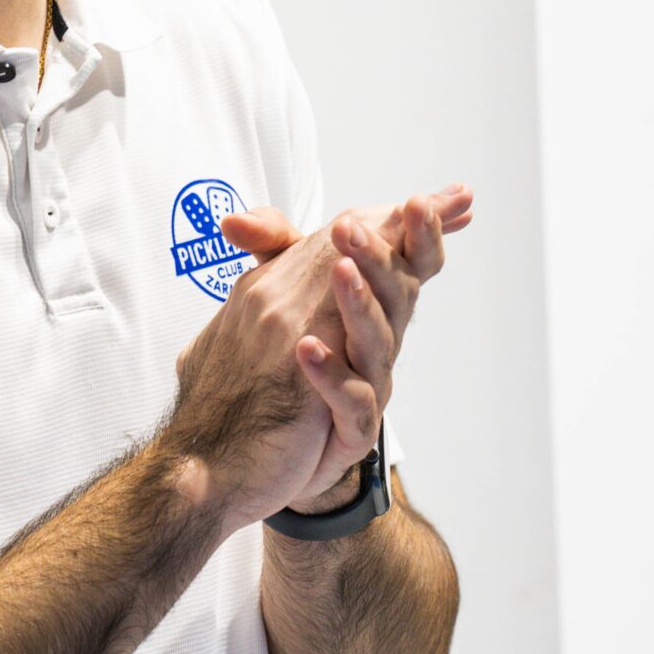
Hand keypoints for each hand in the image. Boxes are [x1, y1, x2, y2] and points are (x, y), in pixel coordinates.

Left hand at [166, 183, 472, 528]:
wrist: (259, 453)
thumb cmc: (284, 367)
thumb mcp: (272, 299)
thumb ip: (264, 257)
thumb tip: (233, 220)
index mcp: (371, 304)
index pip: (406, 260)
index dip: (420, 231)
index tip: (417, 199)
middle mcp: (377, 342)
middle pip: (395, 294)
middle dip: (378, 255)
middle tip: (349, 227)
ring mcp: (368, 386)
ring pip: (377, 343)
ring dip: (358, 304)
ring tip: (340, 271)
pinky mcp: (351, 430)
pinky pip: (352, 401)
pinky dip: (330, 373)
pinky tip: (307, 350)